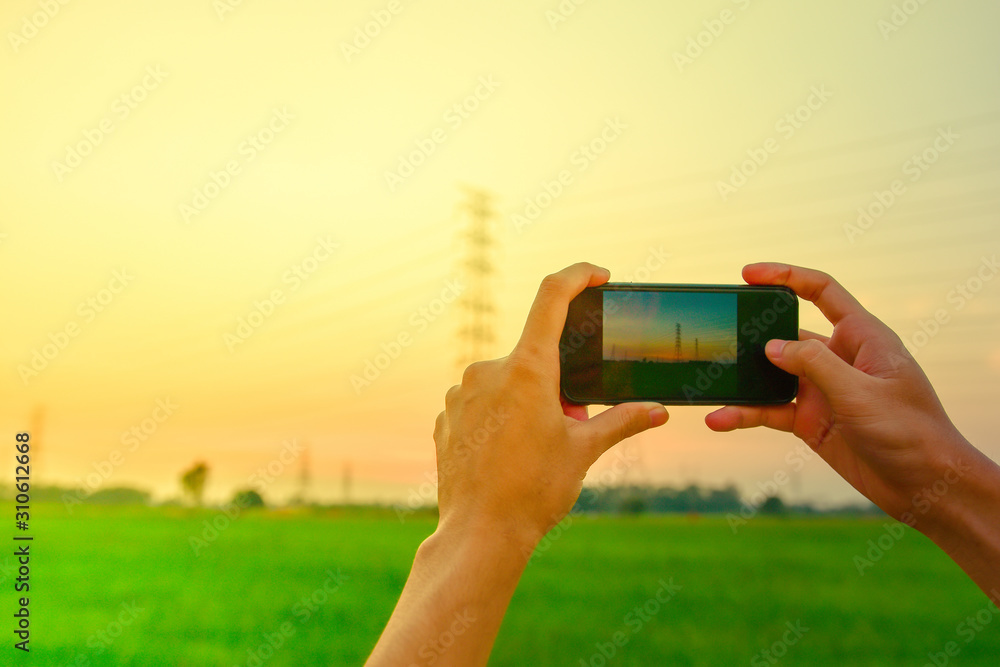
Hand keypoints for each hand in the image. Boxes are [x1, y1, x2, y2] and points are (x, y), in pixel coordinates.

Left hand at [435, 262, 668, 548]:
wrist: (479, 534)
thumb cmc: (534, 491)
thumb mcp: (583, 451)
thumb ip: (621, 422)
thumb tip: (658, 410)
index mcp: (527, 369)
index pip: (552, 297)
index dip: (578, 276)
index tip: (597, 275)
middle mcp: (488, 370)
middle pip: (533, 356)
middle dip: (556, 381)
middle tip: (568, 422)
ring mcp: (460, 392)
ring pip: (505, 381)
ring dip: (525, 400)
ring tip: (534, 446)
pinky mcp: (445, 415)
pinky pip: (479, 402)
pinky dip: (498, 416)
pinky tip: (506, 453)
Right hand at [705, 262, 971, 523]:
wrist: (926, 486)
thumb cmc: (911, 432)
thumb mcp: (860, 393)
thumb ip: (814, 364)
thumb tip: (771, 346)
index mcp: (862, 337)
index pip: (822, 291)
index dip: (786, 277)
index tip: (748, 274)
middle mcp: (840, 359)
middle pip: (788, 333)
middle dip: (752, 332)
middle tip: (717, 332)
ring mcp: (824, 391)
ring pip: (773, 376)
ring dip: (743, 380)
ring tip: (710, 381)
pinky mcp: (812, 421)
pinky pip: (771, 411)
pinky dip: (745, 414)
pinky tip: (720, 420)